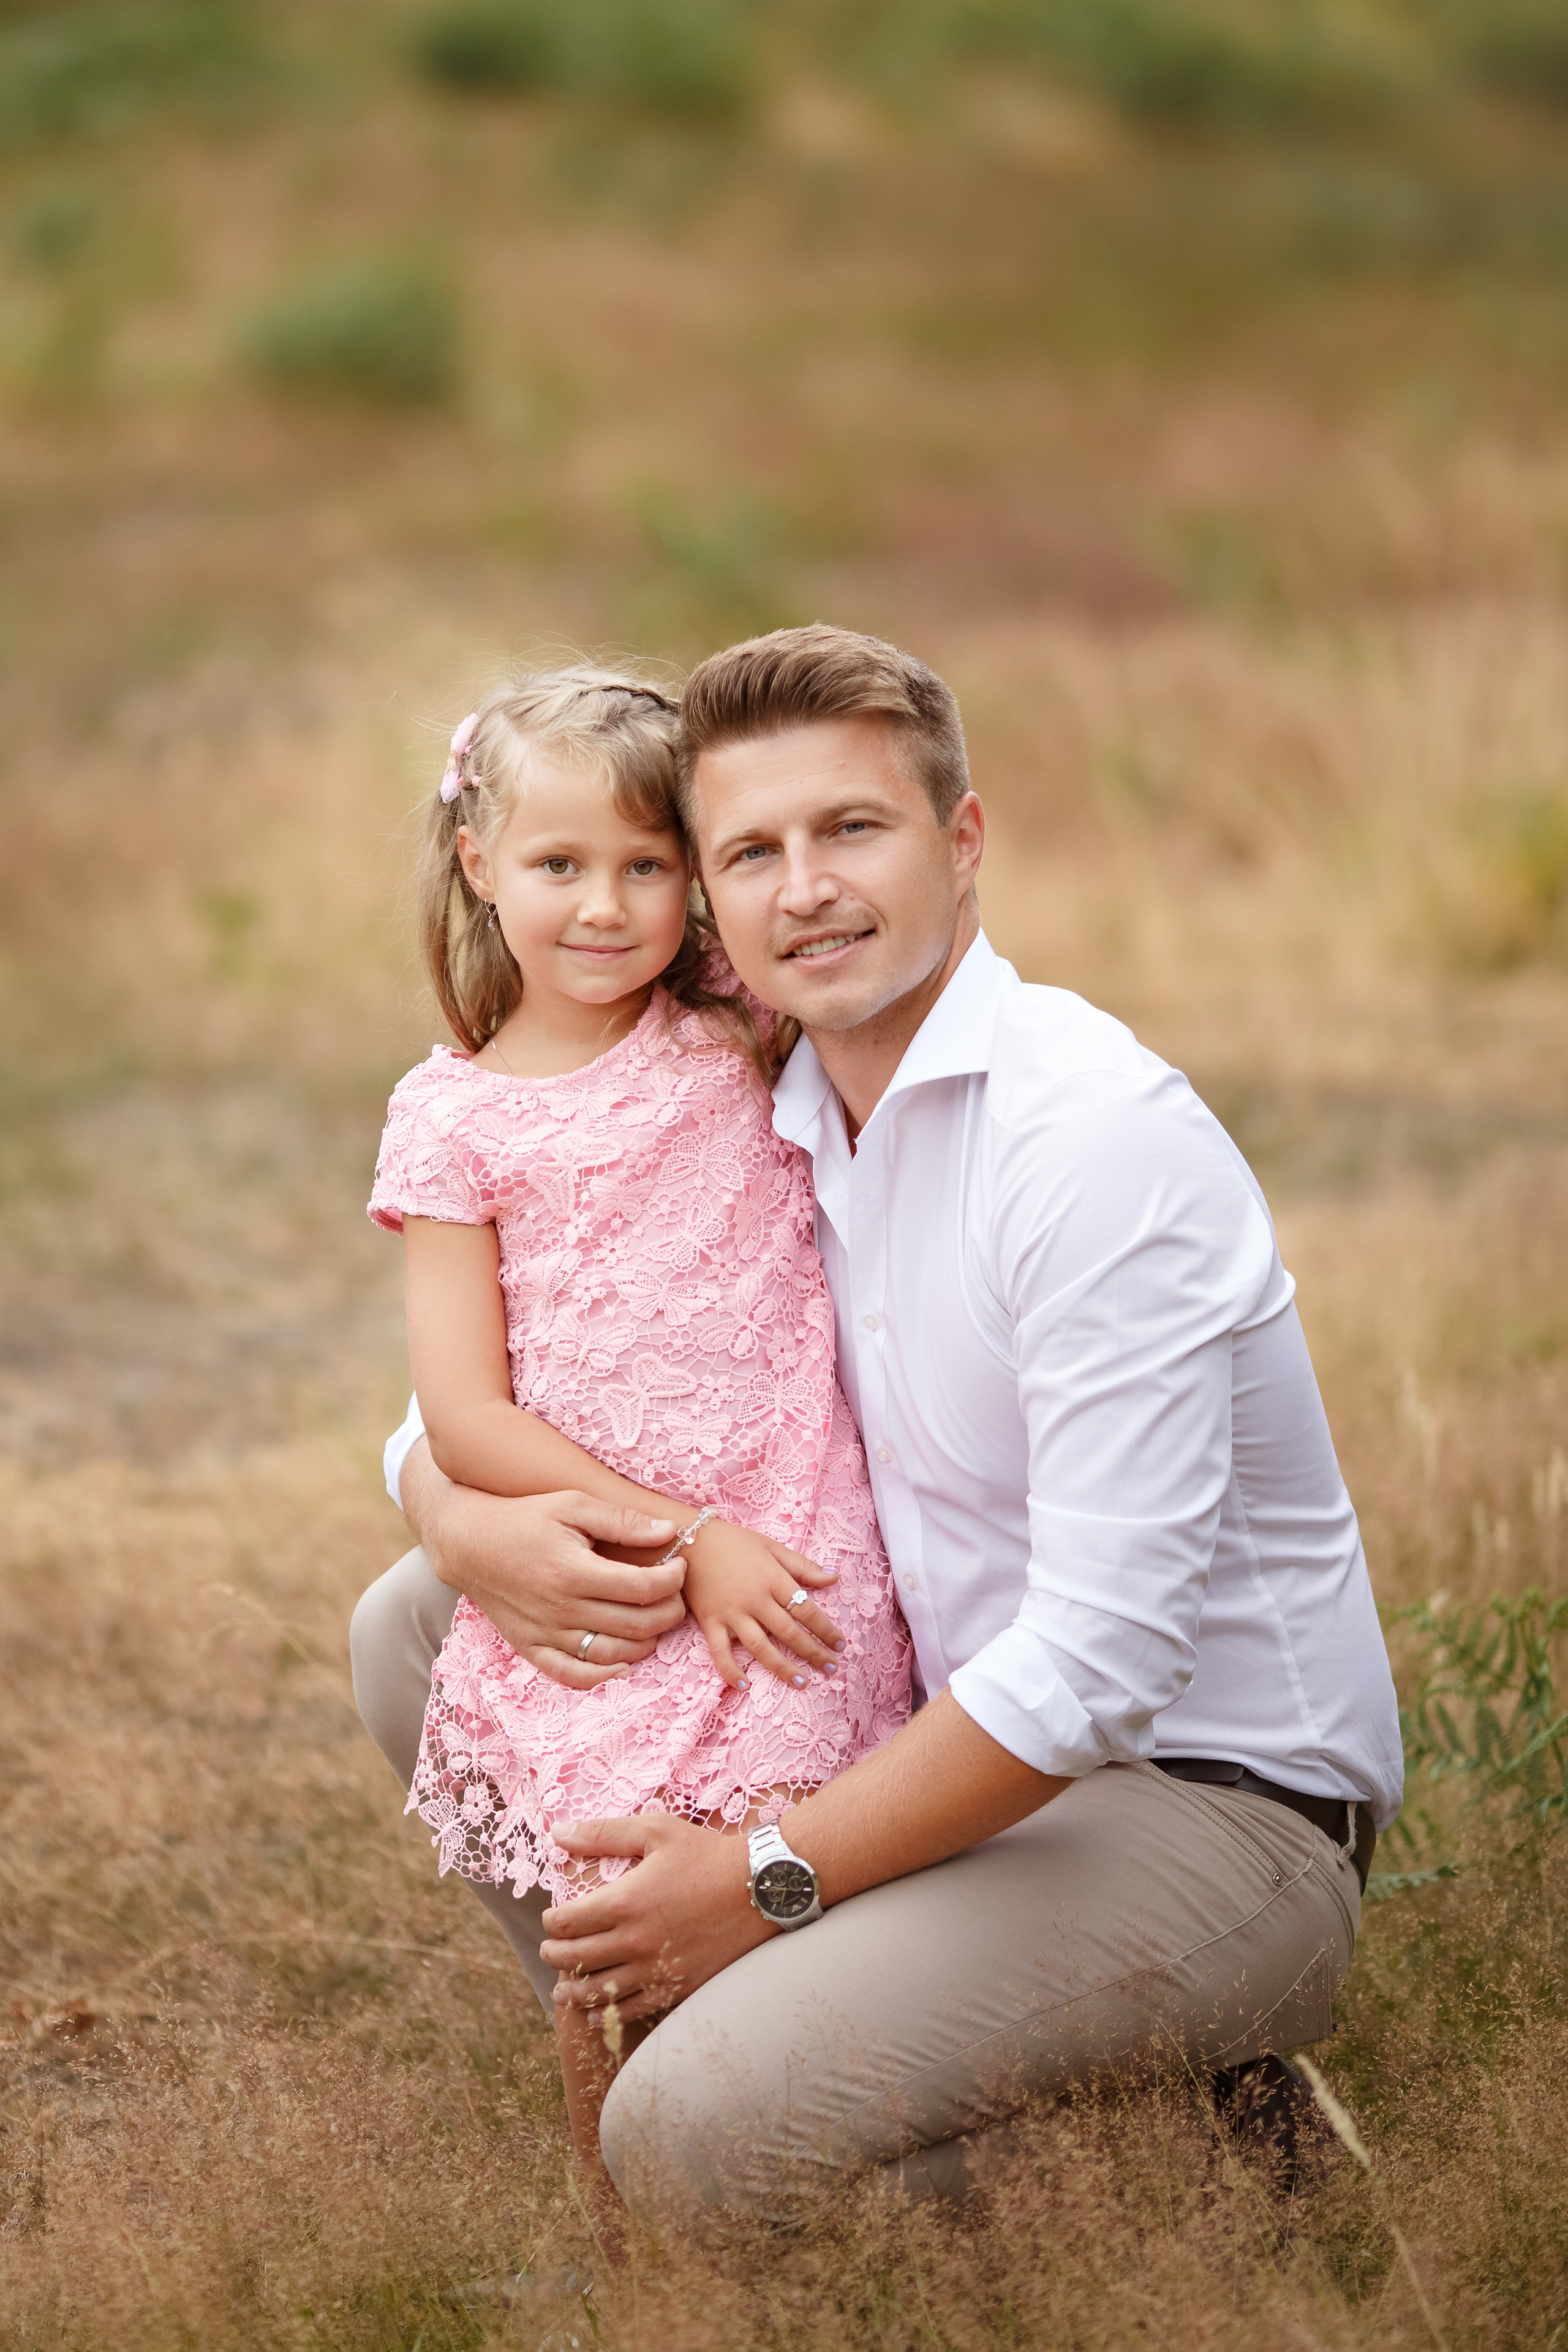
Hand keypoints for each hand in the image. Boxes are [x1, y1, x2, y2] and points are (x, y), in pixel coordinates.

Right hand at [402, 1443, 687, 1688]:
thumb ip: (621, 1520)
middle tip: (675, 1596)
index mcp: (573, 1571)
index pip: (643, 1588)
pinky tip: (624, 1663)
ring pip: (613, 1654)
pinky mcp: (531, 1647)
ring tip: (655, 1622)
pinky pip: (573, 1675)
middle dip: (668, 1612)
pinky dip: (604, 1676)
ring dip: (646, 1643)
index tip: (679, 1566)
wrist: (469, 1543)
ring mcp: (545, 1633)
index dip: (672, 1580)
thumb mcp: (572, 1504)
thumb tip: (669, 1530)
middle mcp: (561, 1608)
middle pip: (635, 1624)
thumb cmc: (523, 1518)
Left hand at [541, 1813, 770, 2021]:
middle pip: (577, 1959)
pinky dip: (607, 2014)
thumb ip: (603, 1833)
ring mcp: (656, 1969)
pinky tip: (596, 2013)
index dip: (551, 1923)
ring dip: (573, 1993)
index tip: (551, 1920)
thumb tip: (557, 1833)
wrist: (758, 1888)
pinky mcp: (677, 1986)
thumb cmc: (706, 1854)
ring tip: (562, 1992)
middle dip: (555, 1956)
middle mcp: (635, 1941)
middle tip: (549, 1952)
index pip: (567, 1923)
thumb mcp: (655, 1830)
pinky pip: (633, 2009)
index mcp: (625, 1902)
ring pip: (599, 1992)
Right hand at [683, 1519, 843, 1688]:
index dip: (826, 1630)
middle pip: (789, 1632)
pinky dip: (730, 1671)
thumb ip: (803, 1566)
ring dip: (783, 1668)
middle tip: (832, 1668)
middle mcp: (755, 1600)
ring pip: (761, 1647)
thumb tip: (834, 1578)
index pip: (806, 1610)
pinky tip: (745, 1685)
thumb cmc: (734, 1542)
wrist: (690, 1540)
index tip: (841, 1645)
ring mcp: (732, 1614)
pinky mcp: (710, 1623)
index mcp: (773, 1579)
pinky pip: (720, 1652)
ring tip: (802, 1683)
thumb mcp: (772, 1547)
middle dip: (813, 1653)